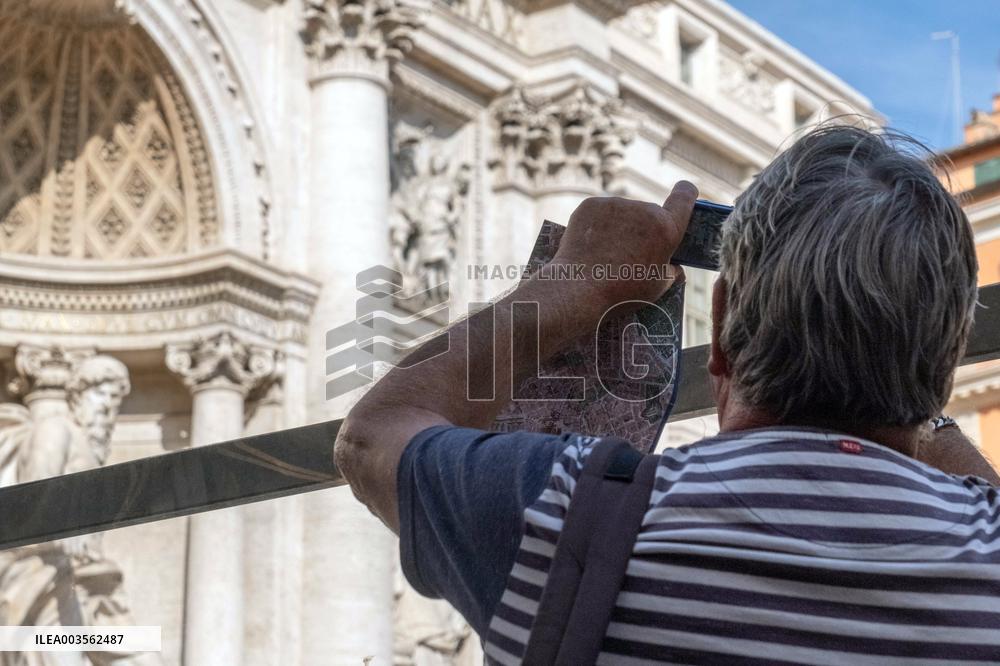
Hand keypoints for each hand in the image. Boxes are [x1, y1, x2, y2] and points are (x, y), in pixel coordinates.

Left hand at [551, 182, 697, 308]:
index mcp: (666, 228)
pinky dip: (598, 225)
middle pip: (649, 213)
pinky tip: (591, 245)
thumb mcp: (658, 287)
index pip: (684, 195)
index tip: (684, 193)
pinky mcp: (591, 205)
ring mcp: (615, 204)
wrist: (578, 290)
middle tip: (630, 254)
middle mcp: (643, 209)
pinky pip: (600, 212)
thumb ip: (672, 271)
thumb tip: (675, 268)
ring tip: (606, 255)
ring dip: (620, 227)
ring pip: (623, 213)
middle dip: (644, 229)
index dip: (686, 194)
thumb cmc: (622, 293)